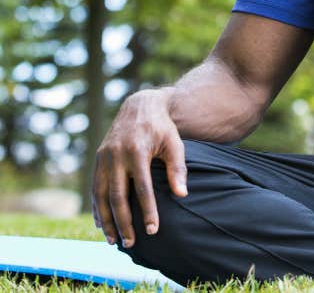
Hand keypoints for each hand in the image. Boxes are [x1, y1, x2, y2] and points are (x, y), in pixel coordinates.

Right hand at [91, 88, 186, 247]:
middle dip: (124, 222)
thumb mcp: (174, 142)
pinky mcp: (98, 158)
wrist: (140, 106)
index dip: (147, 210)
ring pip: (101, 195)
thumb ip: (177, 168)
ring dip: (106, 220)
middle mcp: (117, 155)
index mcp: (138, 150)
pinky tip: (101, 224)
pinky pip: (94, 187)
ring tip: (114, 241)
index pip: (142, 188)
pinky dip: (97, 207)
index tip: (153, 230)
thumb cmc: (162, 127)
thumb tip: (182, 195)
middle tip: (131, 243)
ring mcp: (105, 157)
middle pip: (118, 196)